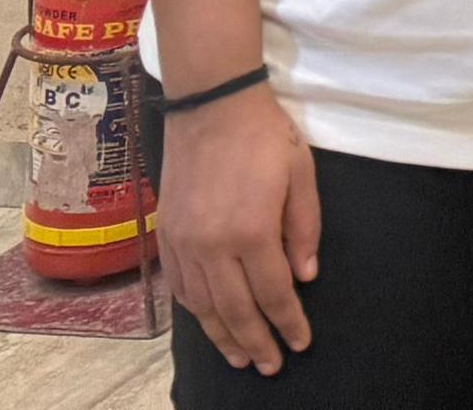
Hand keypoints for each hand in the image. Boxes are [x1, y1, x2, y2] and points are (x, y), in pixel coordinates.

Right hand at [162, 84, 322, 373]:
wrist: (211, 106)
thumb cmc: (265, 135)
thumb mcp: (301, 175)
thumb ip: (304, 229)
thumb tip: (305, 278)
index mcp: (252, 231)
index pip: (274, 292)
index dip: (288, 322)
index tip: (301, 343)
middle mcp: (212, 245)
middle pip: (236, 309)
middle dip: (257, 341)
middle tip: (272, 366)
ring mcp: (184, 242)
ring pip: (203, 305)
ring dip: (223, 335)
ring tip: (241, 356)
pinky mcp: (166, 234)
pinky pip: (179, 286)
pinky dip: (195, 310)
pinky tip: (208, 321)